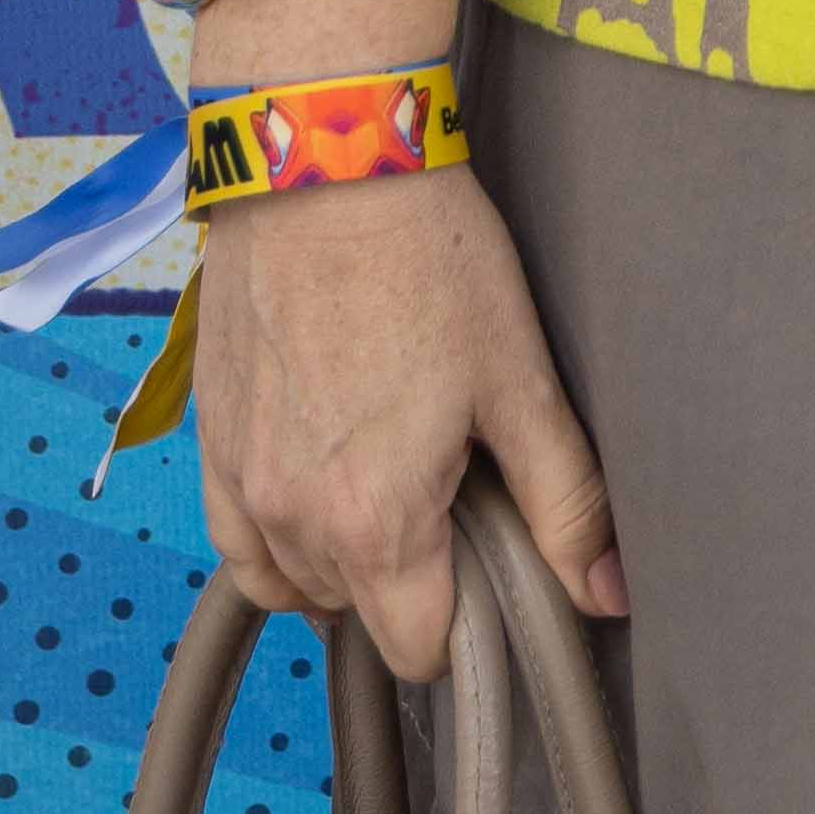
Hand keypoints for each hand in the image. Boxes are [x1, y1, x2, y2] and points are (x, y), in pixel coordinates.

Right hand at [191, 145, 625, 683]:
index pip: (417, 649)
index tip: (493, 571)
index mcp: (373, 521)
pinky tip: (323, 489)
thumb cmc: (429, 260)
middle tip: (454, 499)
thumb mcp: (519, 381)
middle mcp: (289, 519)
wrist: (322, 165)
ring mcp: (238, 481)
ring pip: (293, 583)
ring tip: (394, 488)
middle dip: (409, 584)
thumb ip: (565, 502)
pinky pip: (235, 537)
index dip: (466, 626)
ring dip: (343, 563)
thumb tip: (607, 593)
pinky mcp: (207, 437)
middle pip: (356, 616)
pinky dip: (278, 538)